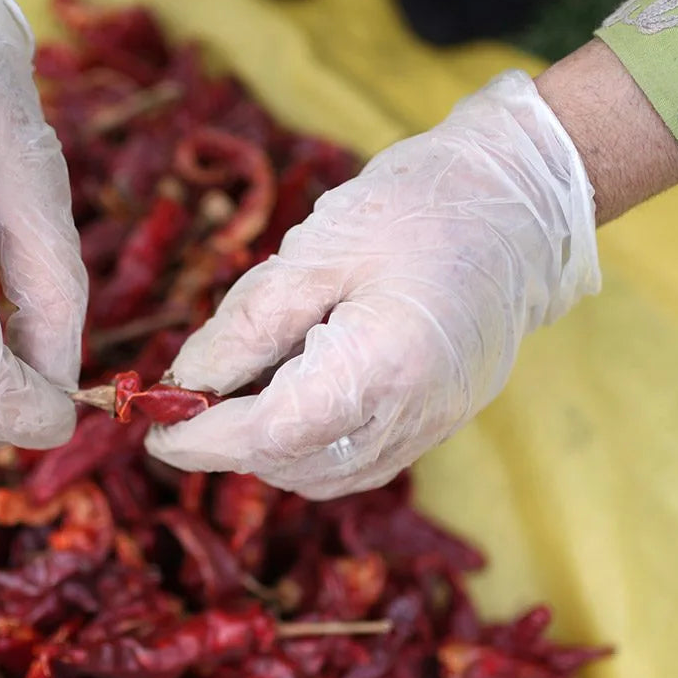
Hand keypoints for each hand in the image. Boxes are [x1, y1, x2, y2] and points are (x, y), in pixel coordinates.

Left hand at [146, 70, 600, 498]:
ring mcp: (432, 426)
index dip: (202, 440)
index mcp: (383, 366)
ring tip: (236, 393)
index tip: (154, 430)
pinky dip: (305, 448)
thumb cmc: (420, 206)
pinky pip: (356, 465)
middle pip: (291, 465)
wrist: (523, 200)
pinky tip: (286, 398)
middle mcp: (412, 415)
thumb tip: (184, 381)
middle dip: (227, 445)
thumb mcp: (315, 251)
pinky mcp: (438, 423)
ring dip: (264, 450)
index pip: (270, 434)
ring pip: (321, 477)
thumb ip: (245, 326)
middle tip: (189, 400)